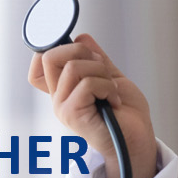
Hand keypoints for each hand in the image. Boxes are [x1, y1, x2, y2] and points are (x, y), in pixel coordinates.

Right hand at [28, 33, 157, 177]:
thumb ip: (96, 59)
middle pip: (49, 57)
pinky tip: (113, 102)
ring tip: (111, 90)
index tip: (81, 49)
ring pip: (72, 67)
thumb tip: (81, 38)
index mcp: (64, 89)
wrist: (138, 140)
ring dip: (101, 72)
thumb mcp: (112, 78)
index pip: (40, 62)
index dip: (53, 47)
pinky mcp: (72, 114)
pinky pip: (87, 84)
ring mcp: (63, 107)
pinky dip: (107, 87)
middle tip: (101, 68)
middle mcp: (58, 98)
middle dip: (80, 52)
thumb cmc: (127, 115)